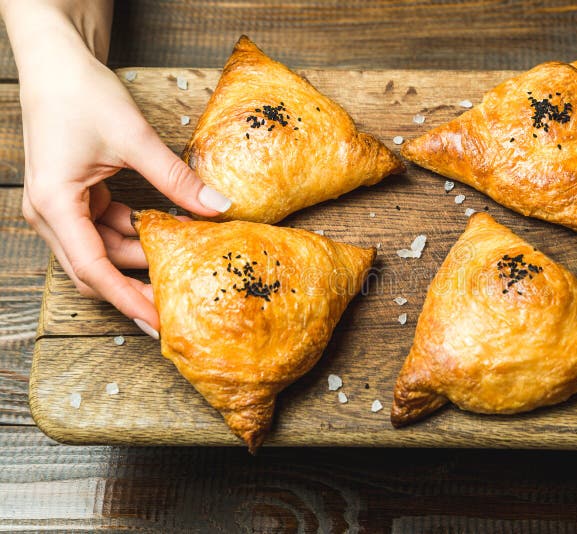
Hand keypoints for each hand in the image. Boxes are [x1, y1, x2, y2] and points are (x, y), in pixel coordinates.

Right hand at [10, 5, 231, 336]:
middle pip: (97, 269)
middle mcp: (52, 214)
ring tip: (186, 266)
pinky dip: (137, 234)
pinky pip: (109, 229)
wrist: (57, 62)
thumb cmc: (80, 93)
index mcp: (55, 206)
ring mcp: (64, 208)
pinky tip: (170, 235)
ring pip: (106, 250)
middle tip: (178, 305)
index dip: (128, 299)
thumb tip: (220, 207)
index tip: (159, 321)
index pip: (94, 270)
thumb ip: (176, 179)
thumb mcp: (134, 139)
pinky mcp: (79, 197)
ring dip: (143, 256)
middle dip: (137, 286)